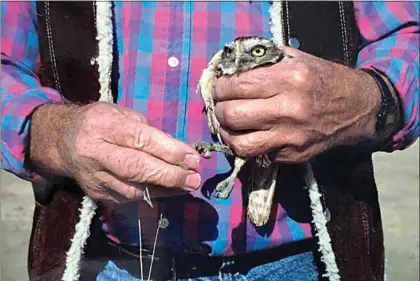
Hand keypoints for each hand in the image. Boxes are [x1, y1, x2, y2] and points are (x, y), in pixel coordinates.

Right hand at [30, 102, 201, 202]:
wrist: (62, 141)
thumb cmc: (100, 123)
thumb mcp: (121, 114)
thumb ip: (147, 131)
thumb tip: (178, 152)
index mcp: (102, 125)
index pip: (140, 139)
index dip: (169, 150)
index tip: (192, 158)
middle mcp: (95, 152)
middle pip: (135, 168)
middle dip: (169, 175)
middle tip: (194, 178)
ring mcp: (94, 177)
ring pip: (132, 189)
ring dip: (165, 189)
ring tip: (187, 185)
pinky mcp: (96, 193)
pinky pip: (128, 198)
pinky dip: (153, 195)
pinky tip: (170, 190)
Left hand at [213, 46, 381, 162]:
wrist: (357, 108)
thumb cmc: (324, 79)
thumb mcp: (298, 58)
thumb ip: (264, 60)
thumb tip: (231, 68)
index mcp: (289, 80)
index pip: (237, 85)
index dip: (220, 87)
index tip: (218, 86)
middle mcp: (288, 110)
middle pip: (233, 115)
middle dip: (218, 109)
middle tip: (220, 104)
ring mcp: (290, 137)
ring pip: (239, 144)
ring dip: (226, 133)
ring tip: (226, 124)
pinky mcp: (292, 155)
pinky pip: (257, 154)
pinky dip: (245, 144)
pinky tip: (246, 134)